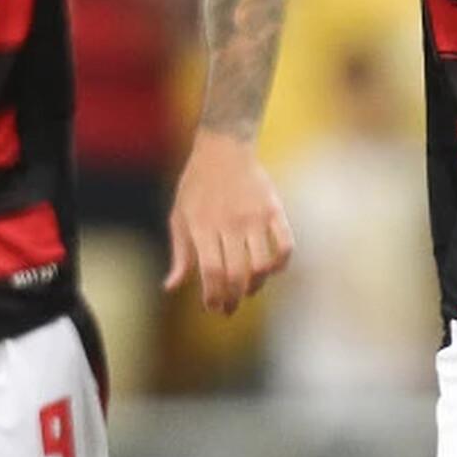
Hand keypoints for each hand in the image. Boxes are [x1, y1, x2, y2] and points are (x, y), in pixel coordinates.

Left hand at [165, 131, 294, 315]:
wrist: (223, 148)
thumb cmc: (196, 186)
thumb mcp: (179, 216)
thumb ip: (179, 254)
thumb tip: (171, 287)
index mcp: (202, 226)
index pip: (211, 272)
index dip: (214, 296)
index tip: (213, 308)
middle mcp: (229, 223)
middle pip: (237, 274)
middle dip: (233, 298)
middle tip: (229, 308)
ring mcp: (254, 217)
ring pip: (262, 265)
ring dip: (256, 285)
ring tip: (248, 288)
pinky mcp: (274, 210)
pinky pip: (285, 245)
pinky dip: (281, 264)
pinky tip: (271, 269)